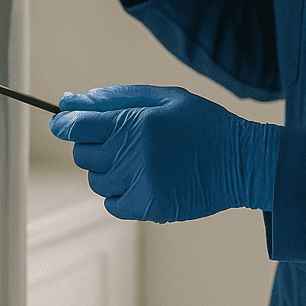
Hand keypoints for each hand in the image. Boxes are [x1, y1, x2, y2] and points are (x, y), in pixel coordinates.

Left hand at [49, 84, 278, 222]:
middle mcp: (133, 155)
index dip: (63, 123)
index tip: (63, 123)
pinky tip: (140, 180)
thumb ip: (115, 97)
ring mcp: (140, 184)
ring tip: (137, 160)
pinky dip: (118, 193)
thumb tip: (73, 100)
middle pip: (82, 154)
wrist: (242, 161)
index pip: (76, 126)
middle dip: (91, 144)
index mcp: (135, 123)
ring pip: (96, 180)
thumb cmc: (204, 124)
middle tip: (118, 139)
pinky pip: (112, 204)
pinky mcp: (149, 207)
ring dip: (107, 169)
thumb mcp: (164, 98)